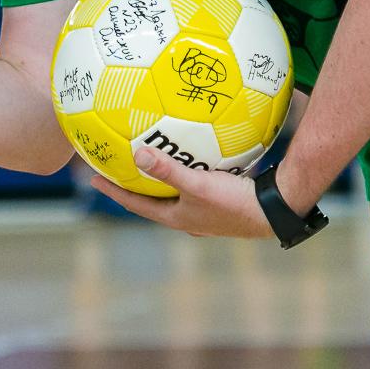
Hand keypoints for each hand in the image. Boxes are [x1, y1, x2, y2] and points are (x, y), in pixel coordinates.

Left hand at [88, 148, 271, 238]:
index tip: (93, 178)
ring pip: (174, 192)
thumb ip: (169, 170)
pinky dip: (186, 169)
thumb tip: (137, 155)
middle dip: (134, 183)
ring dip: (160, 177)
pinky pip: (195, 182)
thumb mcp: (199, 185)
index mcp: (177, 218)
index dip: (114, 190)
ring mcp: (205, 210)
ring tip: (149, 155)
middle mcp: (188, 217)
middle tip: (116, 165)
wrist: (276, 210)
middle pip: (152, 199)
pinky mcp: (222, 199)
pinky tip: (191, 150)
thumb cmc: (236, 203)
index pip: (135, 204)